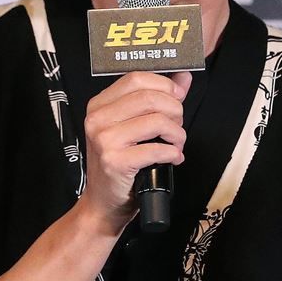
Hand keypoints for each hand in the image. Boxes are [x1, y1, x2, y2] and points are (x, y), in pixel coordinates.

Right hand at [79, 71, 191, 231]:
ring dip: (177, 134)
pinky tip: (172, 158)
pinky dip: (172, 153)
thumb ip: (158, 98)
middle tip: (177, 125)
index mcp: (99, 105)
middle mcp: (98, 119)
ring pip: (157, 121)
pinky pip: (157, 149)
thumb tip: (183, 77)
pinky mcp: (115, 162)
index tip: (178, 95)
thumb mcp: (133, 125)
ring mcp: (104, 140)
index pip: (135, 78)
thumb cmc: (120, 162)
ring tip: (176, 143)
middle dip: (174, 110)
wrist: (103, 203)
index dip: (163, 84)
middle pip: (149, 98)